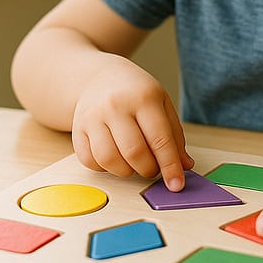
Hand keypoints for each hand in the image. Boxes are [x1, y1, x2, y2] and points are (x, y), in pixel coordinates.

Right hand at [71, 56, 193, 189]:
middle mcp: (116, 106)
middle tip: (153, 168)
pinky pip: (90, 161)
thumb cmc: (136, 92)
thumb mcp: (162, 103)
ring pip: (109, 160)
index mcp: (143, 97)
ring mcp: (93, 117)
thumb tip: (184, 165)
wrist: (100, 77)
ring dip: (126, 171)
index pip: (159, 139)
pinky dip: (105, 168)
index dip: (170, 166)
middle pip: (134, 153)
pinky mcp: (78, 130)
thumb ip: (174, 135)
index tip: (176, 185)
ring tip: (134, 163)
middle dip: (148, 170)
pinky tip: (115, 157)